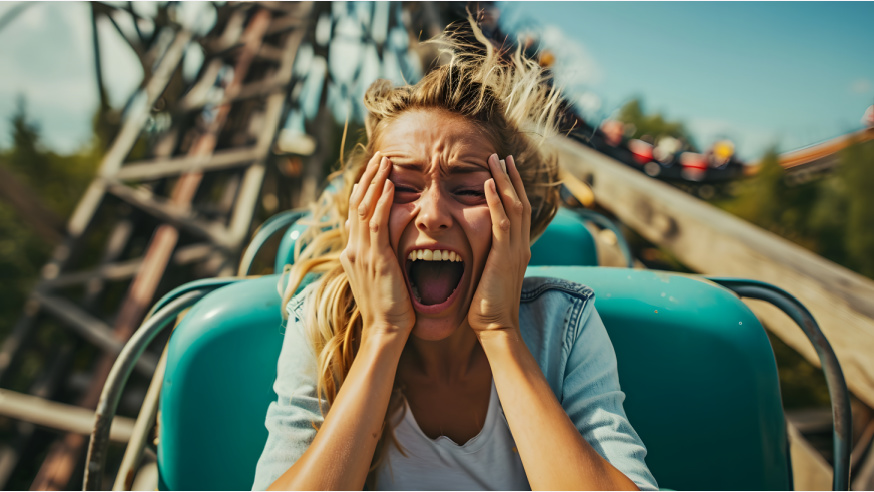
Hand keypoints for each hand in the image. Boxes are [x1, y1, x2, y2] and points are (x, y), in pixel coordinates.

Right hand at [340, 152, 415, 338]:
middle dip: (368, 178)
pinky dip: (383, 202)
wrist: (385, 331)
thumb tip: (383, 242)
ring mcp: (361, 253)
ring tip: (385, 161)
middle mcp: (353, 249)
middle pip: (357, 203)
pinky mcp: (375, 258)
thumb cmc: (389, 310)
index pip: (355, 214)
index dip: (363, 190)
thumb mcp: (381, 277)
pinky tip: (390, 185)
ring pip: (365, 208)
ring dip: (375, 182)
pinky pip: (377, 223)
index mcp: (353, 254)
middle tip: (380, 157)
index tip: (374, 173)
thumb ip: (379, 257)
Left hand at [468, 154, 530, 333]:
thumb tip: (478, 251)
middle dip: (510, 177)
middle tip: (502, 155)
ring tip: (495, 160)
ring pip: (513, 205)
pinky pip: (502, 221)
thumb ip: (489, 259)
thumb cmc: (487, 307)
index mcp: (517, 250)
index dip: (512, 189)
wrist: (496, 328)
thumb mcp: (490, 276)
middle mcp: (521, 246)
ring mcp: (515, 250)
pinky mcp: (505, 256)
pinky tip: (488, 183)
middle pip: (520, 201)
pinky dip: (495, 200)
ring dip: (503, 180)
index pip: (518, 211)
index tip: (503, 170)